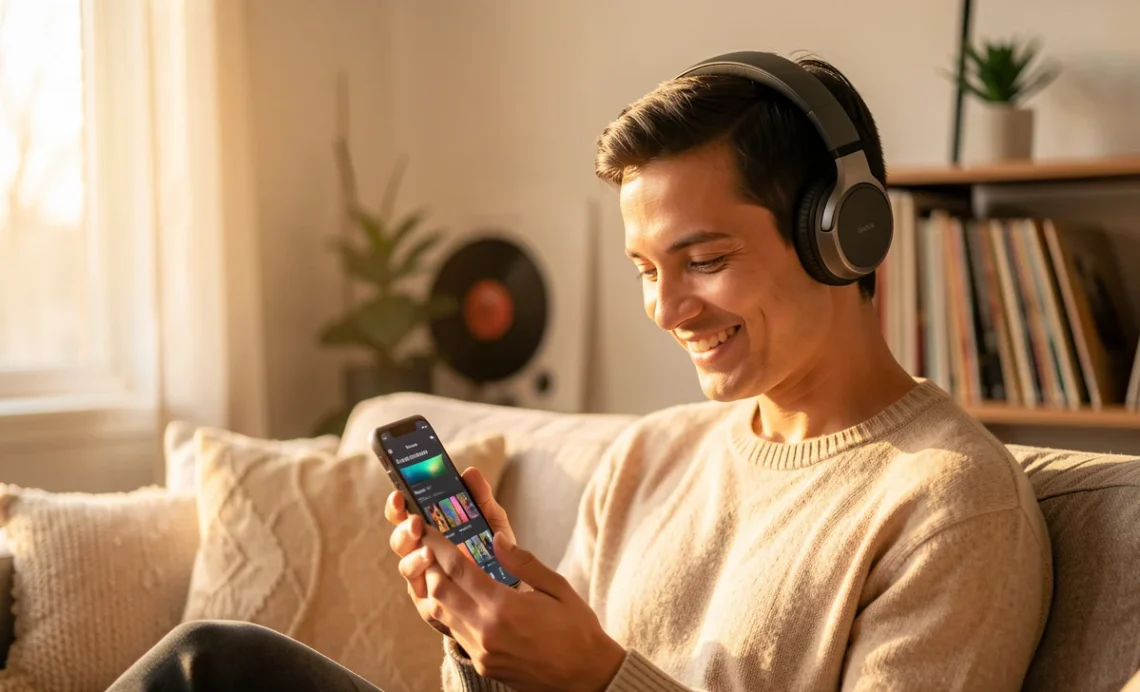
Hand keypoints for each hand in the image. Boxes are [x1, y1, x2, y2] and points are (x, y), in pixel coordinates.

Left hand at [385, 468, 625, 690]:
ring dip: (434, 588)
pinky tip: (453, 597)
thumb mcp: (557, 587)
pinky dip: (447, 611)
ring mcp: (481, 651)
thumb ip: (523, 562)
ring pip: (441, 614)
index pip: (458, 569)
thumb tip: (496, 538)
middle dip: (429, 565)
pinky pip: (454, 632)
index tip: (427, 529)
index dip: (438, 546)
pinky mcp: (482, 664)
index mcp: (505, 607)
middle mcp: (486, 631)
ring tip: (435, 568)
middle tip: (426, 545)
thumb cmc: (577, 630)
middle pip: (439, 591)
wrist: (586, 678)